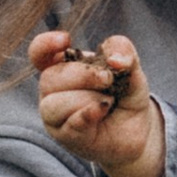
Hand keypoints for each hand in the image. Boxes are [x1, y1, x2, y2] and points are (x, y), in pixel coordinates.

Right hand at [31, 28, 164, 176]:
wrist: (138, 130)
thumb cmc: (125, 96)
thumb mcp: (130, 68)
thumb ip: (123, 51)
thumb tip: (115, 60)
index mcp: (62, 66)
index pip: (39, 53)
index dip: (45, 45)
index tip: (65, 40)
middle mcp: (52, 90)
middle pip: (49, 77)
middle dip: (83, 75)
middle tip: (108, 79)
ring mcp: (54, 116)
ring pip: (54, 104)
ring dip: (88, 98)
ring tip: (109, 101)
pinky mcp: (65, 136)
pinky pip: (70, 123)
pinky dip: (88, 113)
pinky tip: (103, 108)